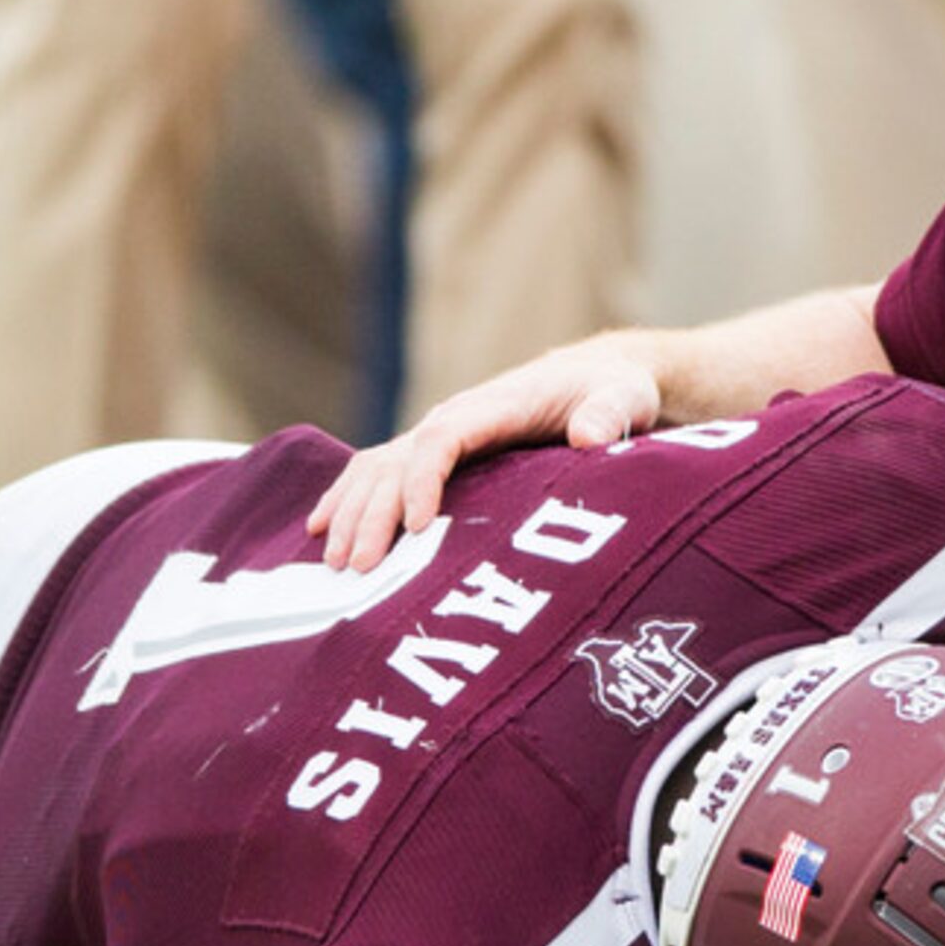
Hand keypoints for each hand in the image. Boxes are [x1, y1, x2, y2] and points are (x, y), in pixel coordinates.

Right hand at [309, 333, 663, 569]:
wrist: (599, 376)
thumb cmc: (614, 391)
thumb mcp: (625, 397)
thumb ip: (609, 414)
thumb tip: (588, 437)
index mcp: (496, 406)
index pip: (444, 438)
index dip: (424, 480)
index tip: (418, 526)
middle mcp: (455, 418)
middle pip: (398, 461)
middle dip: (373, 513)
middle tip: (359, 569)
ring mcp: (440, 435)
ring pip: (377, 469)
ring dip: (350, 512)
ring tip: (333, 564)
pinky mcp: (435, 454)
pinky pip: (377, 473)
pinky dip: (345, 499)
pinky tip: (318, 532)